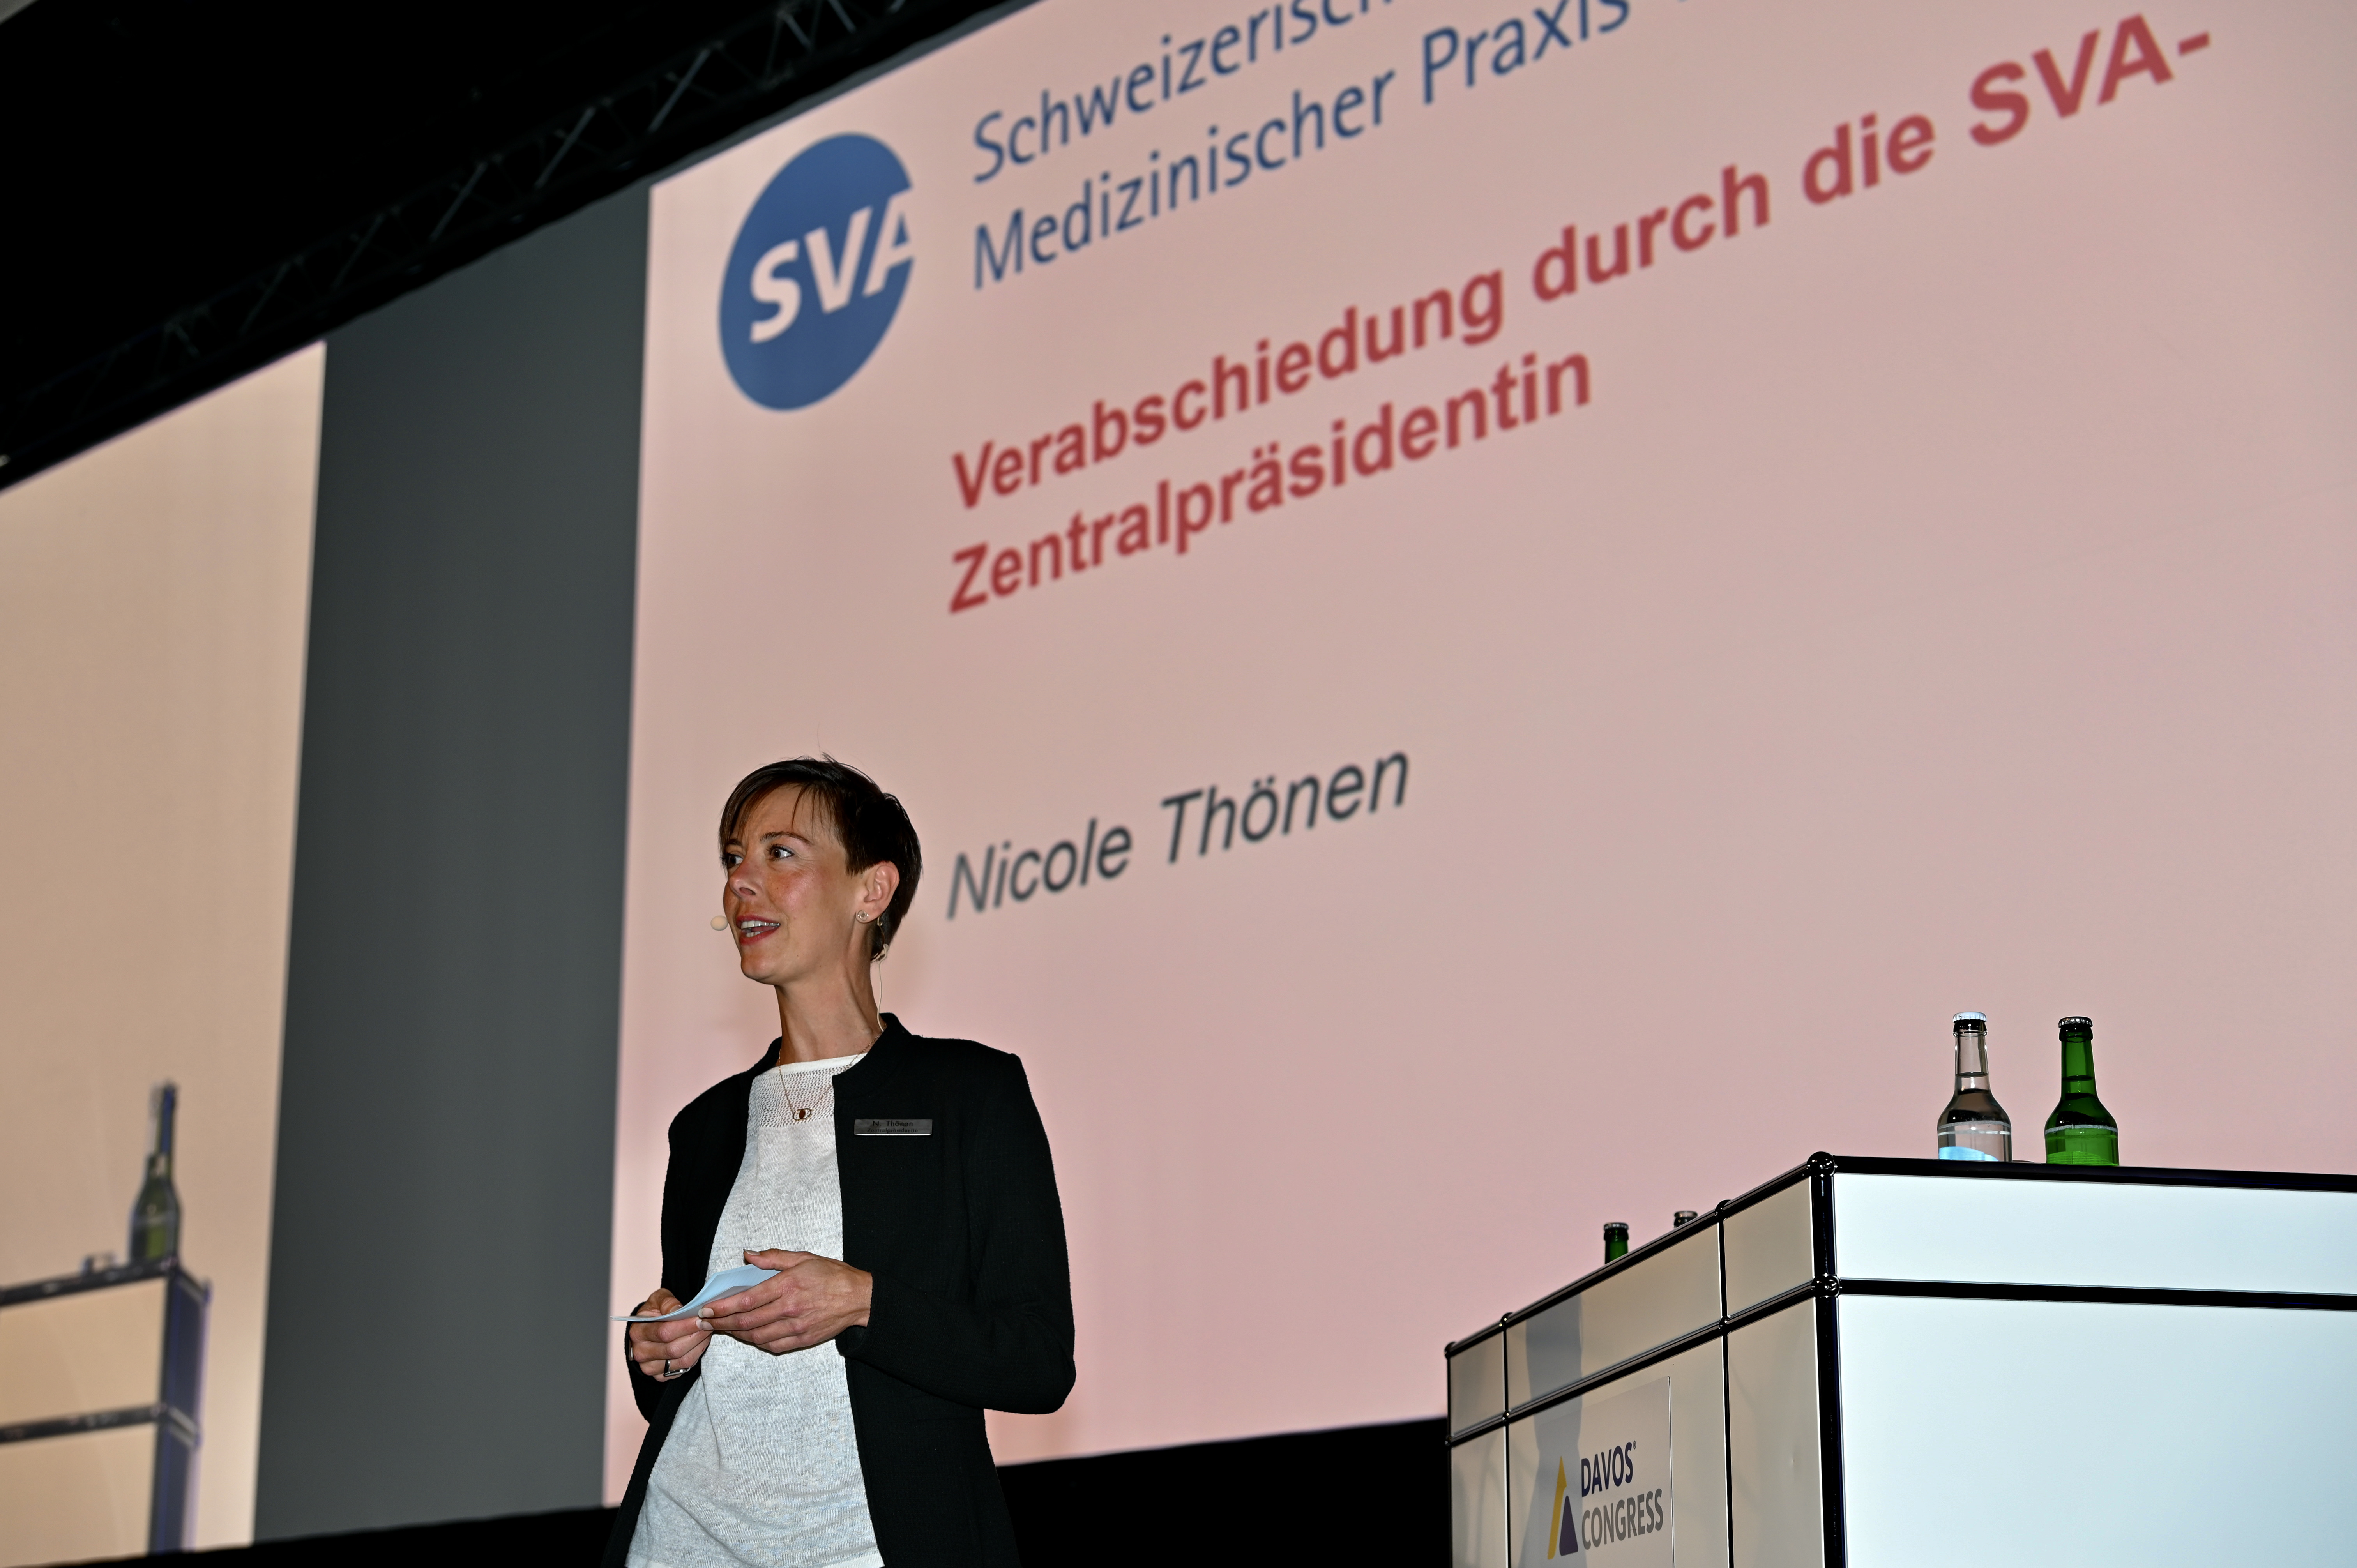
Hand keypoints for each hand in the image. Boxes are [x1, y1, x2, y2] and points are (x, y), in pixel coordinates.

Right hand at [628, 1288, 712, 1381]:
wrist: (649, 1329)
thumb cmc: (655, 1313)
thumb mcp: (658, 1299)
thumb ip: (667, 1302)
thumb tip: (679, 1310)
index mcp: (638, 1332)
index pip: (664, 1332)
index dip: (685, 1326)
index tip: (701, 1318)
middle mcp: (641, 1353)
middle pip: (674, 1349)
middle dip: (696, 1336)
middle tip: (708, 1324)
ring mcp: (649, 1367)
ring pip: (682, 1360)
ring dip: (699, 1345)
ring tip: (707, 1331)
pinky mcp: (660, 1376)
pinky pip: (684, 1367)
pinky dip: (696, 1354)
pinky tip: (701, 1342)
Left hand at [699, 1249, 873, 1354]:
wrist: (859, 1298)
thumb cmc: (832, 1275)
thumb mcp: (803, 1258)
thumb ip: (773, 1257)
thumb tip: (747, 1255)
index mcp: (788, 1285)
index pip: (746, 1300)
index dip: (723, 1307)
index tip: (707, 1308)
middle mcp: (790, 1308)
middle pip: (746, 1322)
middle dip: (721, 1323)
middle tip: (706, 1322)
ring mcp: (796, 1327)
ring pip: (757, 1337)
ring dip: (736, 1334)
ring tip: (723, 1329)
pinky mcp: (802, 1340)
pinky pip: (772, 1346)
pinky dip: (756, 1342)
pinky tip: (749, 1336)